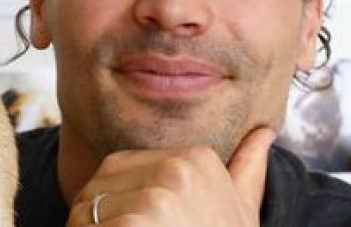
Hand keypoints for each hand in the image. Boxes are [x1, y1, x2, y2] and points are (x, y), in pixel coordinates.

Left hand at [67, 127, 274, 226]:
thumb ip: (248, 167)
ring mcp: (158, 196)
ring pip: (86, 207)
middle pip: (100, 183)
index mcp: (198, 157)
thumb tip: (264, 132)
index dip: (115, 202)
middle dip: (96, 216)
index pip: (121, 167)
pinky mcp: (134, 225)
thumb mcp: (242, 211)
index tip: (135, 226)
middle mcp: (179, 168)